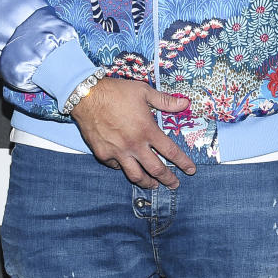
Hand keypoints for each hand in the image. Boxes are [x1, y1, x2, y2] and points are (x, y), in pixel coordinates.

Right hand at [69, 77, 195, 189]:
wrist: (87, 96)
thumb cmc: (116, 92)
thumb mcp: (143, 91)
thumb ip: (165, 101)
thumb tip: (186, 103)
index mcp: (147, 130)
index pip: (171, 152)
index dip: (183, 163)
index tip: (191, 170)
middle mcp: (134, 145)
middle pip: (156, 170)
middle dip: (168, 180)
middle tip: (174, 184)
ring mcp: (118, 152)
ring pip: (136, 176)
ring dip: (147, 183)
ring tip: (153, 185)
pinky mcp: (103, 154)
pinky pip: (116, 167)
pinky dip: (124, 169)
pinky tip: (128, 168)